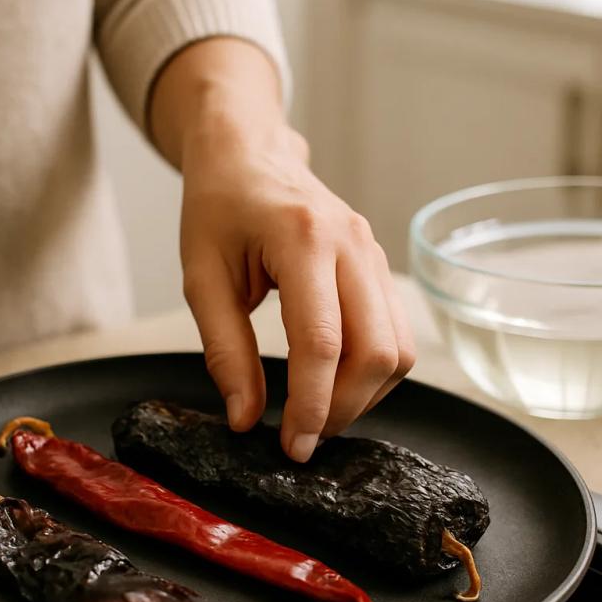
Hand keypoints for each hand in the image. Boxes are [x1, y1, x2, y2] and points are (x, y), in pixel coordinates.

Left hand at [179, 122, 414, 461]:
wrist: (249, 155)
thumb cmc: (218, 209)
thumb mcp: (202, 279)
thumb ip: (224, 351)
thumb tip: (247, 418)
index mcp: (303, 240)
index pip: (322, 343)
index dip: (311, 406)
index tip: (292, 446)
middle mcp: (353, 245)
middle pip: (377, 352)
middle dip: (343, 409)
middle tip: (304, 436)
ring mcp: (374, 254)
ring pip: (399, 349)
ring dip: (364, 395)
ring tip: (319, 411)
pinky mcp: (379, 267)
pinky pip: (397, 334)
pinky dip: (373, 371)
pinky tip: (337, 381)